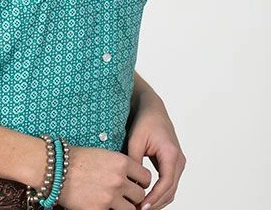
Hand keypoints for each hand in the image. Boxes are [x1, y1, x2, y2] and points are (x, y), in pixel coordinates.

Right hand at [57, 145, 151, 209]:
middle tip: (124, 196)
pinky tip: (101, 203)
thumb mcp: (102, 155)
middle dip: (133, 197)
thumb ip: (119, 166)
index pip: (146, 177)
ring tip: (113, 202)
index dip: (141, 182)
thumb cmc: (76, 159)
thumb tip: (131, 180)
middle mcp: (118, 179)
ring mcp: (110, 196)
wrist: (55, 167)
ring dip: (124, 207)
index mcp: (121, 162)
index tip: (135, 184)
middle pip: (141, 196)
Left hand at [126, 95, 186, 209]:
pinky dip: (159, 193)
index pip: (166, 183)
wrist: (153, 109)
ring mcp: (178, 163)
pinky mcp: (173, 163)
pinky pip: (168, 183)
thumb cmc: (144, 121)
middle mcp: (178, 160)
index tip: (142, 207)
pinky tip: (146, 198)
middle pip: (170, 190)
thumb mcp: (135, 140)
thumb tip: (130, 183)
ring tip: (141, 207)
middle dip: (156, 203)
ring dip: (158, 200)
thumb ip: (134, 162)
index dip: (154, 197)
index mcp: (171, 154)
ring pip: (170, 189)